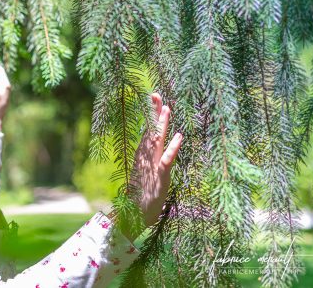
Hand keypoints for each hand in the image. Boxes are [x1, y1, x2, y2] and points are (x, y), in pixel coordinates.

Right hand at [114, 92, 182, 240]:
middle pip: (150, 131)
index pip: (147, 133)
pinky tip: (178, 136)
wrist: (133, 218)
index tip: (154, 101)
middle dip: (154, 113)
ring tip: (167, 108)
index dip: (151, 117)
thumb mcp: (145, 180)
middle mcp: (145, 159)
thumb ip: (145, 167)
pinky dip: (173, 148)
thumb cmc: (140, 201)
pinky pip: (167, 160)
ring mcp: (151, 167)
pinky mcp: (160, 177)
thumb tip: (146, 157)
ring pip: (157, 142)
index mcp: (143, 158)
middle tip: (156, 95)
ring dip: (162, 125)